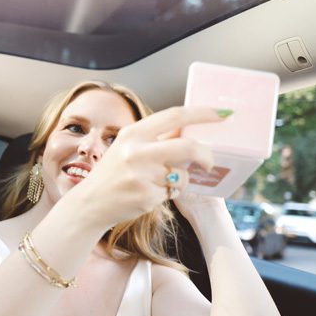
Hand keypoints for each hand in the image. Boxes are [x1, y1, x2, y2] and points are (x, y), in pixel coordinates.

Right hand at [76, 106, 223, 226]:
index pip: (175, 116)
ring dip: (180, 180)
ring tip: (161, 183)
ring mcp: (141, 175)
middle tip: (210, 162)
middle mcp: (136, 151)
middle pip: (188, 147)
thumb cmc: (114, 172)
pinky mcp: (146, 196)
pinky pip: (172, 192)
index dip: (204, 113)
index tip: (224, 113)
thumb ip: (155, 137)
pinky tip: (148, 194)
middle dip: (206, 155)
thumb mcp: (128, 147)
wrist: (91, 202)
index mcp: (133, 133)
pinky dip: (167, 193)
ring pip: (182, 175)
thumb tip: (191, 128)